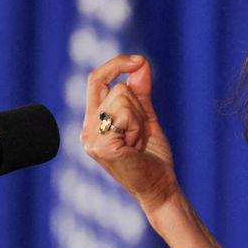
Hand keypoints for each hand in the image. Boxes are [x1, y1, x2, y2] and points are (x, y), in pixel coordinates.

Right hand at [82, 55, 179, 212]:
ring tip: (137, 143)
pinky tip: (135, 148)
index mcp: (93, 121)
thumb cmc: (152, 157)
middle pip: (115, 87)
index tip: (139, 60)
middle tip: (140, 133)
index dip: (116, 64)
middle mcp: (87, 129)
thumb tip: (140, 63)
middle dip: (138, 105)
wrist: (160, 186)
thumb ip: (141, 91)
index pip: (96, 79)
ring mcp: (91, 139)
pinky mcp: (101, 146)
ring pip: (122, 98)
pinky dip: (138, 129)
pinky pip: (125, 115)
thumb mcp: (146, 118)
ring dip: (140, 120)